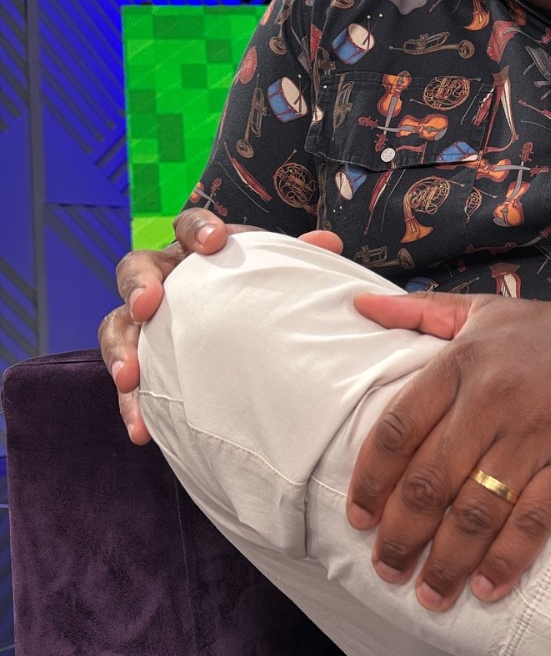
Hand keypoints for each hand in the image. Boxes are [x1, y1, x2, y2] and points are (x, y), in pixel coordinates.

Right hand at [98, 209, 342, 442]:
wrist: (248, 341)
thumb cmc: (262, 298)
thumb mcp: (277, 278)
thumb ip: (297, 261)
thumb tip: (327, 243)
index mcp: (197, 251)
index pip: (189, 226)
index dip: (198, 229)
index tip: (214, 242)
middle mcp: (164, 279)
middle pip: (136, 268)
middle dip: (139, 285)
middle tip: (146, 305)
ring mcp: (146, 321)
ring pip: (117, 325)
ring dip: (121, 351)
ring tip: (131, 377)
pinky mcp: (142, 361)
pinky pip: (128, 380)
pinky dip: (132, 404)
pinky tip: (142, 430)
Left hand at [346, 288, 550, 607]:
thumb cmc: (549, 329)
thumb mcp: (480, 309)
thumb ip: (416, 310)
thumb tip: (357, 305)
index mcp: (460, 363)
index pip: (398, 430)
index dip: (371, 481)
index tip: (359, 518)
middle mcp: (493, 398)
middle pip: (430, 481)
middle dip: (402, 536)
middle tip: (387, 569)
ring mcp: (538, 432)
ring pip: (478, 509)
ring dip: (448, 560)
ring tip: (431, 594)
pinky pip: (536, 519)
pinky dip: (508, 559)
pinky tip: (487, 588)